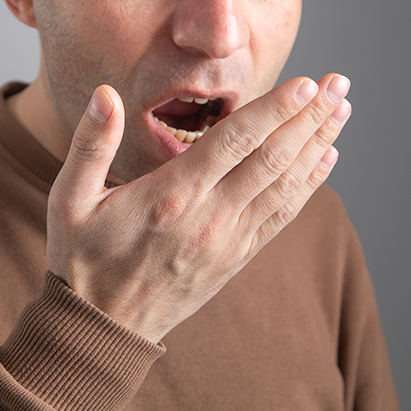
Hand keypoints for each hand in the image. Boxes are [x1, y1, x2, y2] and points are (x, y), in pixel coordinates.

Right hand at [46, 74, 351, 341]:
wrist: (101, 329)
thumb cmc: (81, 259)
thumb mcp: (68, 200)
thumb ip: (90, 144)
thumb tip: (105, 94)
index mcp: (172, 196)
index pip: (235, 142)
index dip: (274, 110)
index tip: (306, 82)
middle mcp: (209, 217)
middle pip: (272, 158)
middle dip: (309, 117)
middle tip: (338, 83)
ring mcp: (228, 241)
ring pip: (285, 185)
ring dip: (317, 145)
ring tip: (342, 111)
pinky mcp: (236, 258)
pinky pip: (281, 216)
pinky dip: (308, 186)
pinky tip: (326, 159)